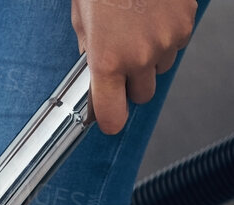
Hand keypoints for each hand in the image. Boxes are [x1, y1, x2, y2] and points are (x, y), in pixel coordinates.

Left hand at [72, 0, 196, 134]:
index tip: (109, 120)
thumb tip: (92, 72)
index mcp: (107, 61)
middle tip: (122, 65)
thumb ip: (88, 52)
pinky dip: (166, 38)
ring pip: (160, 69)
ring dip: (150, 59)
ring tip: (136, 32)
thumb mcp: (82, 22)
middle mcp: (139, 56)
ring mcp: (166, 41)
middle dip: (131, 85)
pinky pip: (176, 45)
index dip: (110, 120)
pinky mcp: (185, 25)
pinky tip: (152, 19)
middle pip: (141, 95)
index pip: (113, 114)